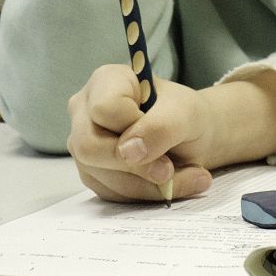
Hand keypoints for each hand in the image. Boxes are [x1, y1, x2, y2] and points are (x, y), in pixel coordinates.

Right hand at [67, 66, 218, 201]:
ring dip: (150, 185)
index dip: (133, 126)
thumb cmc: (184, 113)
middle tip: (171, 169)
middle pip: (89, 147)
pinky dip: (147, 194)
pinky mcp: (93, 174)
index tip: (163, 130)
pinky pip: (112, 193)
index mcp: (105, 82)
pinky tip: (173, 183)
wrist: (191, 135)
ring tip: (189, 176)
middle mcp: (85, 112)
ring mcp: (85, 145)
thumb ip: (161, 127)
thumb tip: (129, 153)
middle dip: (137, 166)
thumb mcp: (186, 113)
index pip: (103, 109)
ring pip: (102, 177)